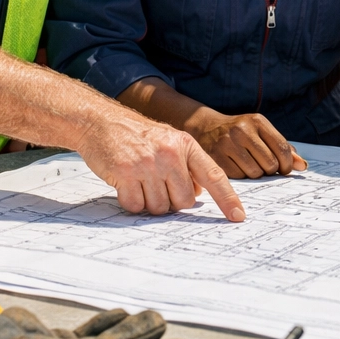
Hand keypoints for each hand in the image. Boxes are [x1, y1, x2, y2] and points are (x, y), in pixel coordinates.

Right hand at [79, 109, 245, 221]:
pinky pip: (136, 206)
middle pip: (184, 201)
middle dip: (172, 201)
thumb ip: (188, 165)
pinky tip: (126, 184)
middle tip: (158, 184)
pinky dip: (132, 201)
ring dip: (150, 202)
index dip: (227, 199)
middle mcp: (170, 154)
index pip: (214, 176)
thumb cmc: (138, 136)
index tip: (238, 216)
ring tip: (141, 181)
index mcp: (186, 145)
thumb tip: (199, 194)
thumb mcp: (170, 141)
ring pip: (160, 207)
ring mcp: (147, 165)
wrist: (101, 122)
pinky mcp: (125, 174)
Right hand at [190, 110, 306, 179]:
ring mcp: (227, 143)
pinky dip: (242, 177)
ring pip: (255, 173)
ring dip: (256, 175)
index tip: (284, 170)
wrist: (207, 128)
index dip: (287, 164)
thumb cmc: (242, 133)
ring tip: (250, 166)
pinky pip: (238, 177)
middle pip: (270, 163)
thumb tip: (302, 166)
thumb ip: (283, 148)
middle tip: (264, 167)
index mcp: (258, 121)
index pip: (282, 148)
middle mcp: (242, 130)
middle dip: (271, 170)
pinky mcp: (215, 157)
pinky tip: (238, 168)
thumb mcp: (262, 133)